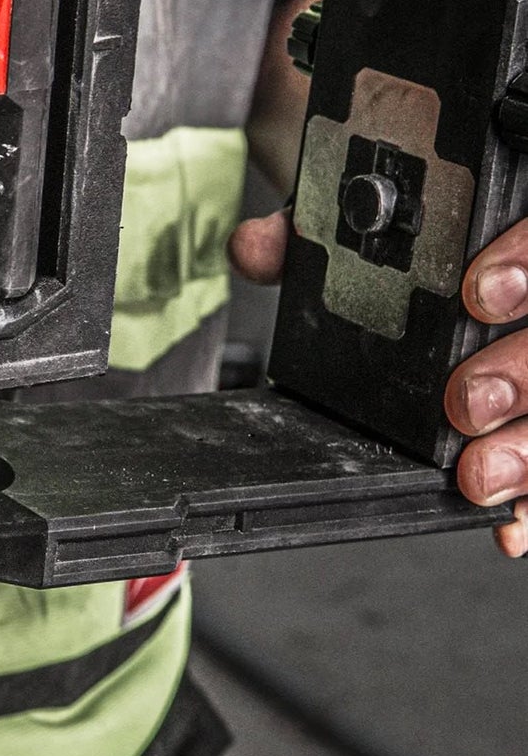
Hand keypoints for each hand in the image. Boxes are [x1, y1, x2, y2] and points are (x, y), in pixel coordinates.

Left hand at [229, 210, 527, 556]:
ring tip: (477, 473)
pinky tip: (507, 525)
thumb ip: (307, 229)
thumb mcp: (355, 230)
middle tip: (467, 401)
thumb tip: (254, 249)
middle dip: (519, 373)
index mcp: (507, 238)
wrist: (429, 279)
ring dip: (526, 448)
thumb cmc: (404, 257)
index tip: (477, 293)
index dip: (521, 261)